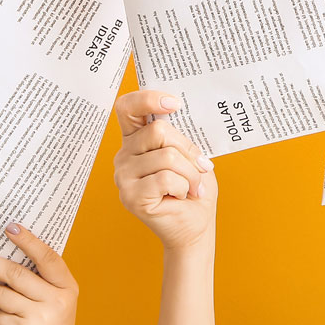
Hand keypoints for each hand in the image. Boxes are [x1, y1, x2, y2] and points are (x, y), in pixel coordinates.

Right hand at [113, 90, 216, 252]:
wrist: (195, 225)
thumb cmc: (193, 187)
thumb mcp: (190, 154)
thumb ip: (179, 135)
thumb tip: (178, 113)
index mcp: (136, 139)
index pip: (127, 108)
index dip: (148, 99)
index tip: (174, 103)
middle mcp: (124, 155)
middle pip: (158, 132)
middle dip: (188, 150)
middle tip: (200, 167)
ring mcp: (124, 176)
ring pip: (167, 156)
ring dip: (190, 173)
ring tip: (192, 186)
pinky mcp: (131, 196)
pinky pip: (166, 178)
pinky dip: (183, 186)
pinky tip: (181, 196)